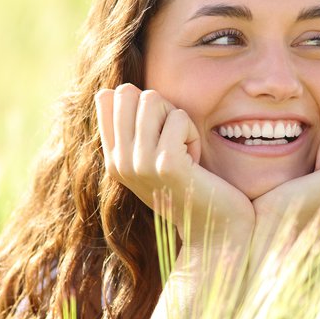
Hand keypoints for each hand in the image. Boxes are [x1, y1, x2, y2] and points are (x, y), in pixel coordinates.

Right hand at [95, 84, 254, 248]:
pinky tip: (194, 161)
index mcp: (112, 158)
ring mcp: (139, 163)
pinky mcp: (166, 164)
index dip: (140, 103)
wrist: (212, 229)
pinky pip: (178, 117)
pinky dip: (192, 133)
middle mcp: (119, 162)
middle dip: (160, 107)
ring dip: (177, 120)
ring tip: (184, 149)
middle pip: (129, 92)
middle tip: (173, 138)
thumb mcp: (152, 159)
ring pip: (152, 99)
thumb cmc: (190, 187)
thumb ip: (135, 131)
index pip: (107, 98)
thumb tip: (124, 89)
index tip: (156, 133)